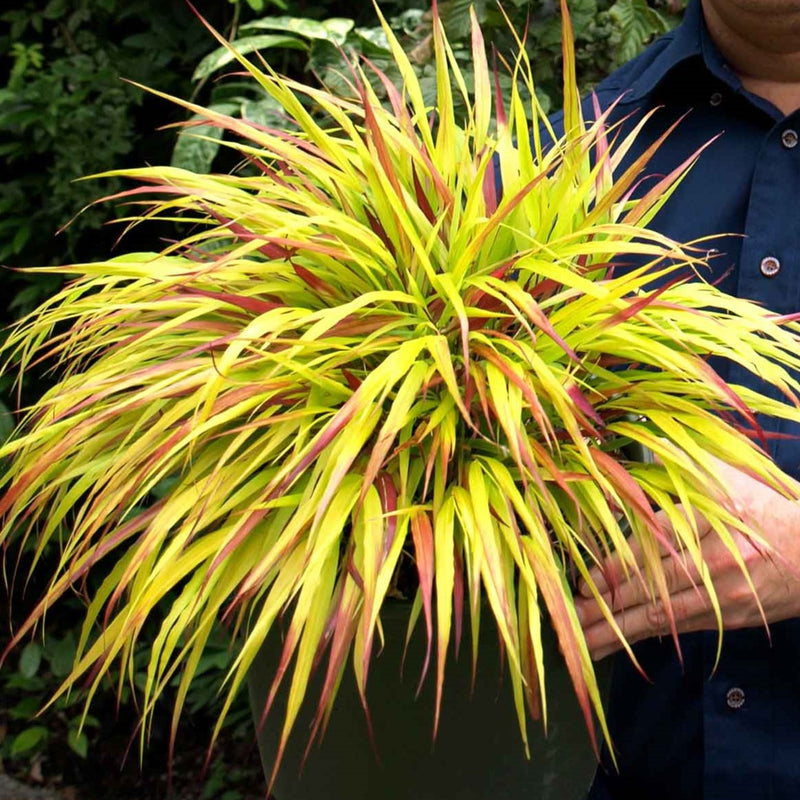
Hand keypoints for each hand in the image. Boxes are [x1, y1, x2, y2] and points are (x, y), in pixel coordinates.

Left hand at [575, 455, 799, 659]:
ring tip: (581, 646)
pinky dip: (644, 638)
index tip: (581, 585)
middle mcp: (714, 559)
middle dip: (604, 611)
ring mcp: (723, 594)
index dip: (613, 570)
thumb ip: (677, 457)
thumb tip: (633, 440)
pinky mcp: (728, 617)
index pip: (651, 547)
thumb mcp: (724, 470)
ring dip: (618, 636)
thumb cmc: (763, 503)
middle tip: (566, 622)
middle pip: (650, 590)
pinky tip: (617, 646)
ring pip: (660, 618)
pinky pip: (677, 628)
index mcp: (708, 517)